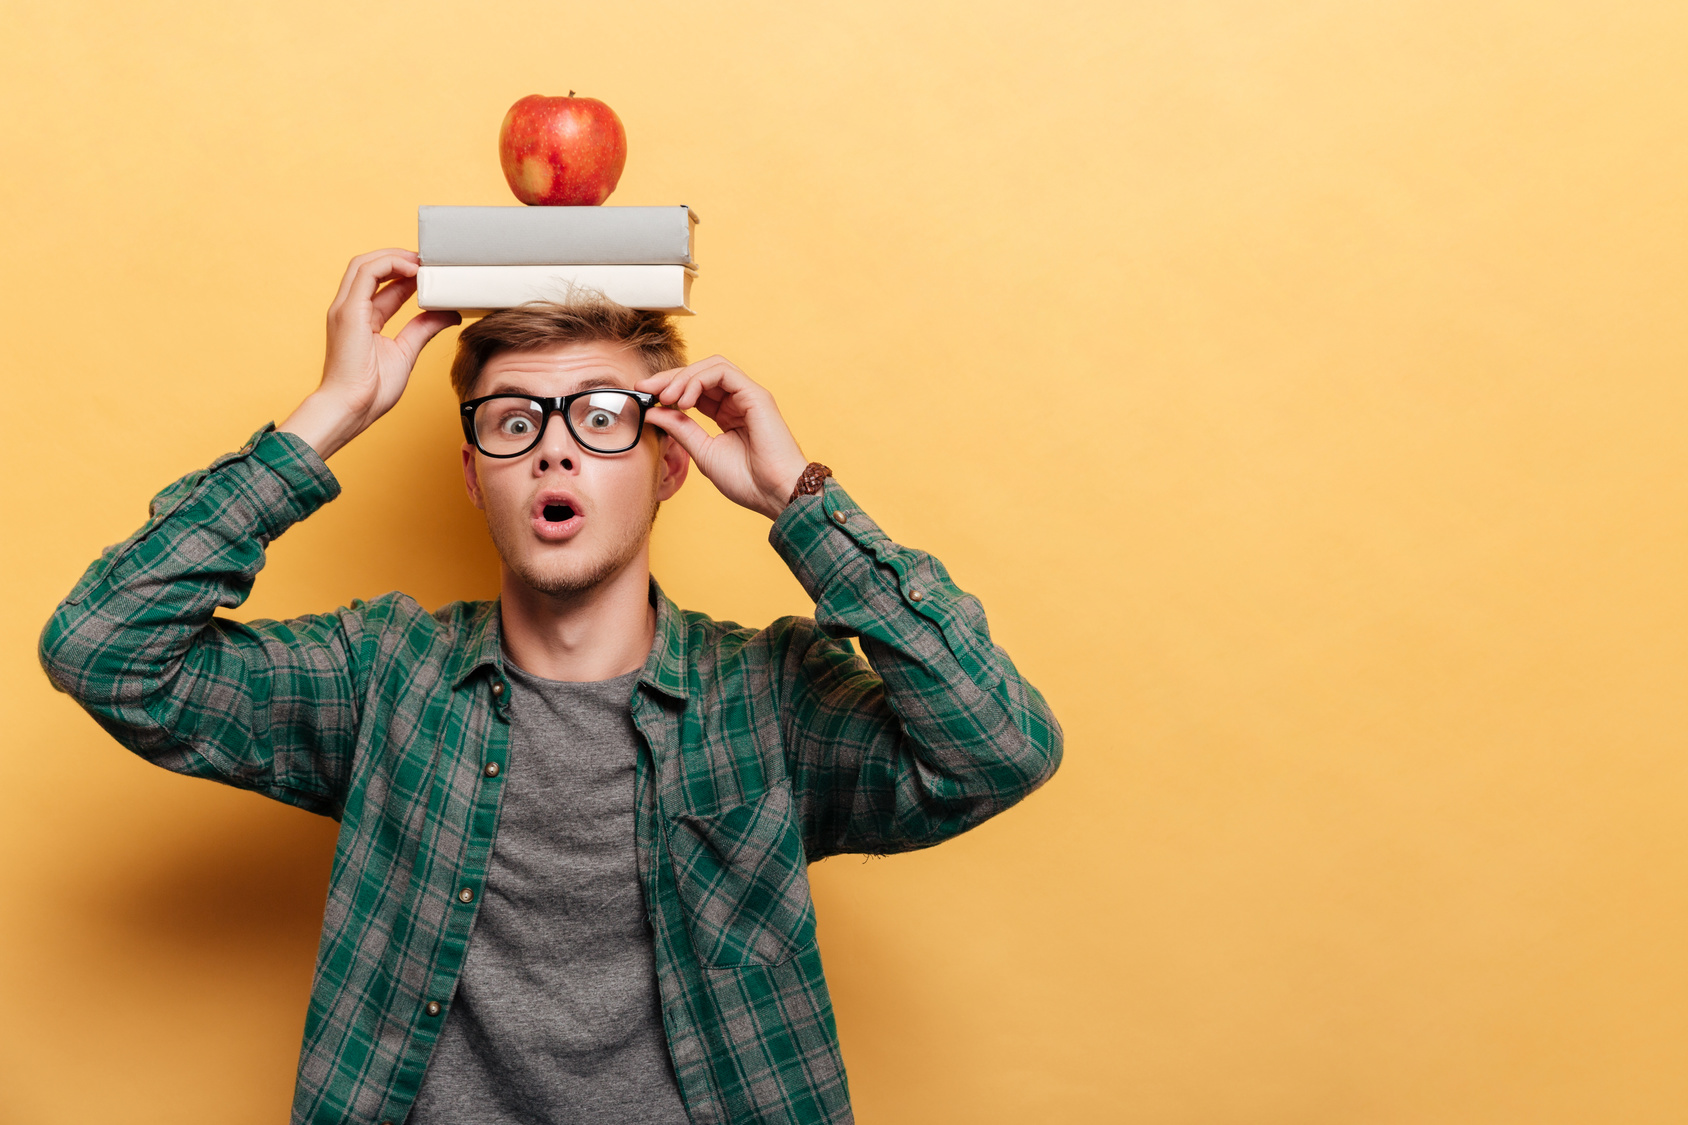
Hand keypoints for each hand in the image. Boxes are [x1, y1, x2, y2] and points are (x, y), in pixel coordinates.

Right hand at [280, 249, 460, 457]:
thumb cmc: (371, 391)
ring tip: (423, 262)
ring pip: (365, 264)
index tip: (429, 273)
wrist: (351, 409)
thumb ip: (423, 329)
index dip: (404, 274)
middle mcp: (349, 309)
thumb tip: (447, 313)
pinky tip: (413, 271)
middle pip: (370, 268)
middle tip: (428, 262)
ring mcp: (345, 308)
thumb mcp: (405, 352)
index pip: (380, 284)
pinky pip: (366, 273)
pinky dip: (390, 265)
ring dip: (395, 257)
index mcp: (360, 319)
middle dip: (399, 259)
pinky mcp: (348, 311)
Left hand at [637, 357, 810, 519]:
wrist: (775, 494)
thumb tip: (653, 411)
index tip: (644, 394)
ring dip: (684, 378)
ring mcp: (748, 396)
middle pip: (700, 373)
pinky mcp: (756, 395)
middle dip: (670, 378)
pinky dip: (699, 380)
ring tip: (667, 397)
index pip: (694, 389)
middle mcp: (738, 401)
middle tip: (646, 388)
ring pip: (711, 367)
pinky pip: (723, 373)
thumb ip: (680, 429)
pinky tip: (685, 400)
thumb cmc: (747, 481)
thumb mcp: (703, 452)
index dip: (668, 388)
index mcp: (727, 414)